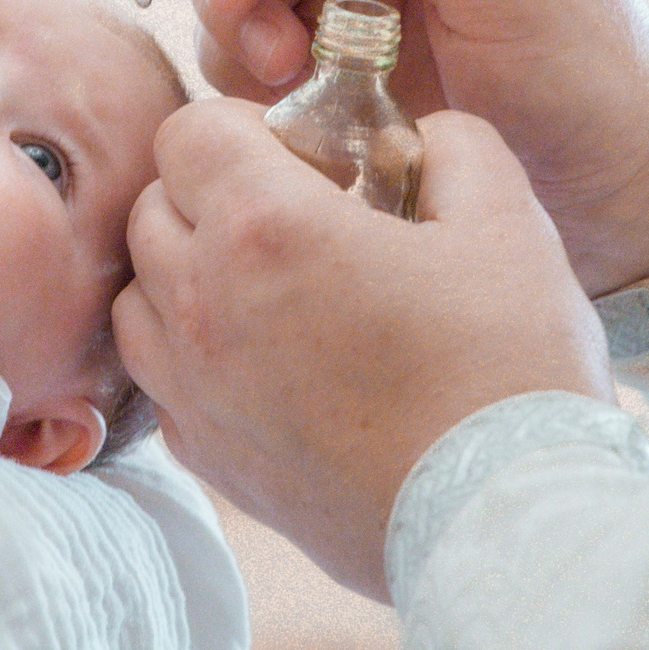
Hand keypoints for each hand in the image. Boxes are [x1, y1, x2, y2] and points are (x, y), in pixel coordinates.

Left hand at [117, 101, 610, 600]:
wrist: (503, 522)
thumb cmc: (509, 367)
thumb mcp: (508, 219)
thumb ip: (452, 145)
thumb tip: (418, 135)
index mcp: (264, 226)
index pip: (188, 130)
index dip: (243, 127)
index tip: (302, 154)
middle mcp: (202, 303)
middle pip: (154, 208)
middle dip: (213, 194)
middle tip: (296, 215)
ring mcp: (195, 389)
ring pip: (139, 296)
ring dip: (188, 273)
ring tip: (273, 288)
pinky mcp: (209, 458)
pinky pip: (162, 379)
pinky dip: (193, 355)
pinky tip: (269, 361)